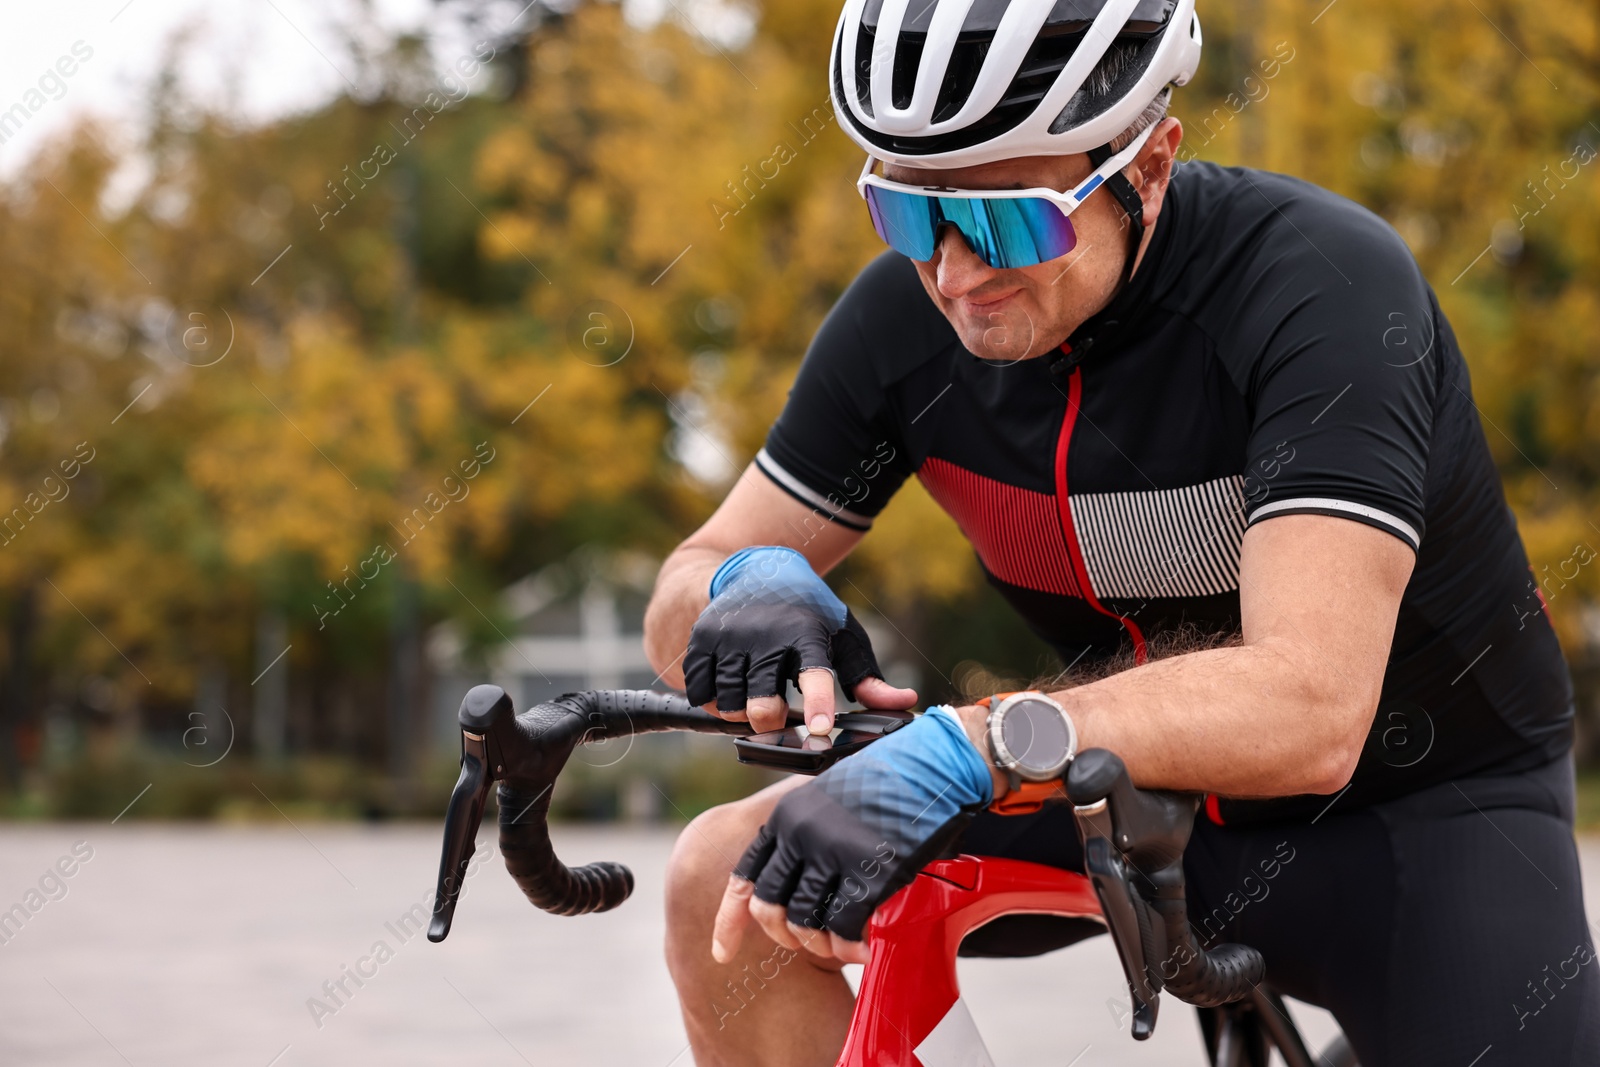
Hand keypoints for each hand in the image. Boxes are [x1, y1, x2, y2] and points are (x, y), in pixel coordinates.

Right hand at [683, 546, 915, 732]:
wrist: (757, 571)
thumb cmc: (809, 614)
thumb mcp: (844, 637)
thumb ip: (869, 678)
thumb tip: (906, 703)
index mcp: (806, 633)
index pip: (814, 673)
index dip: (818, 703)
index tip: (820, 729)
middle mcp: (764, 633)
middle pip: (761, 703)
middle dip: (770, 720)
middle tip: (778, 712)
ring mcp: (728, 636)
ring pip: (728, 703)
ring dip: (741, 712)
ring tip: (755, 696)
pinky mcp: (702, 640)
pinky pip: (700, 691)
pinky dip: (714, 701)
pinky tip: (731, 689)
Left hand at [710, 706, 992, 964]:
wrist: (938, 763)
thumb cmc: (892, 780)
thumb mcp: (832, 799)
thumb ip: (807, 834)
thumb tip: (799, 886)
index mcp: (787, 814)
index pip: (745, 875)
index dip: (731, 920)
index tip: (725, 952)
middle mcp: (800, 831)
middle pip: (769, 907)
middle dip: (787, 938)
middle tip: (814, 945)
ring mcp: (832, 850)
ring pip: (805, 922)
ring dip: (823, 947)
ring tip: (845, 947)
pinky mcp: (868, 868)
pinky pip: (844, 925)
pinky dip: (851, 947)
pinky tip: (864, 948)